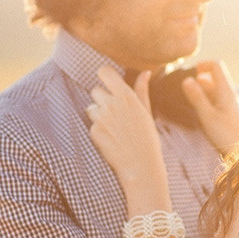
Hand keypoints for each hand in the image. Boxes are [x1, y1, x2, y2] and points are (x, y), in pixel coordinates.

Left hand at [87, 66, 168, 198]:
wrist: (141, 165)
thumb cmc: (147, 138)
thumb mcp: (147, 112)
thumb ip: (142, 90)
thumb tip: (145, 72)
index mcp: (126, 96)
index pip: (104, 72)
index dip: (105, 76)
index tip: (109, 83)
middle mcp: (111, 104)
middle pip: (95, 90)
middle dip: (102, 99)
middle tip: (116, 114)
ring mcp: (101, 118)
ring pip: (91, 107)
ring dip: (98, 114)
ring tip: (114, 127)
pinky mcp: (94, 131)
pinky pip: (91, 124)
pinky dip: (98, 130)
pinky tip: (111, 138)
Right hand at [181, 60, 238, 154]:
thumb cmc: (227, 134)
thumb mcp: (208, 116)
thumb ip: (197, 97)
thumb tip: (186, 79)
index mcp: (226, 90)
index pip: (216, 65)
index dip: (202, 65)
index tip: (190, 74)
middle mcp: (228, 93)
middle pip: (212, 77)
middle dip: (198, 80)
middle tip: (188, 94)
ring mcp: (228, 102)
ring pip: (212, 89)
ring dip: (201, 92)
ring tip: (193, 105)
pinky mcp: (227, 111)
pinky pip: (214, 99)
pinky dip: (205, 101)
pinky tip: (201, 113)